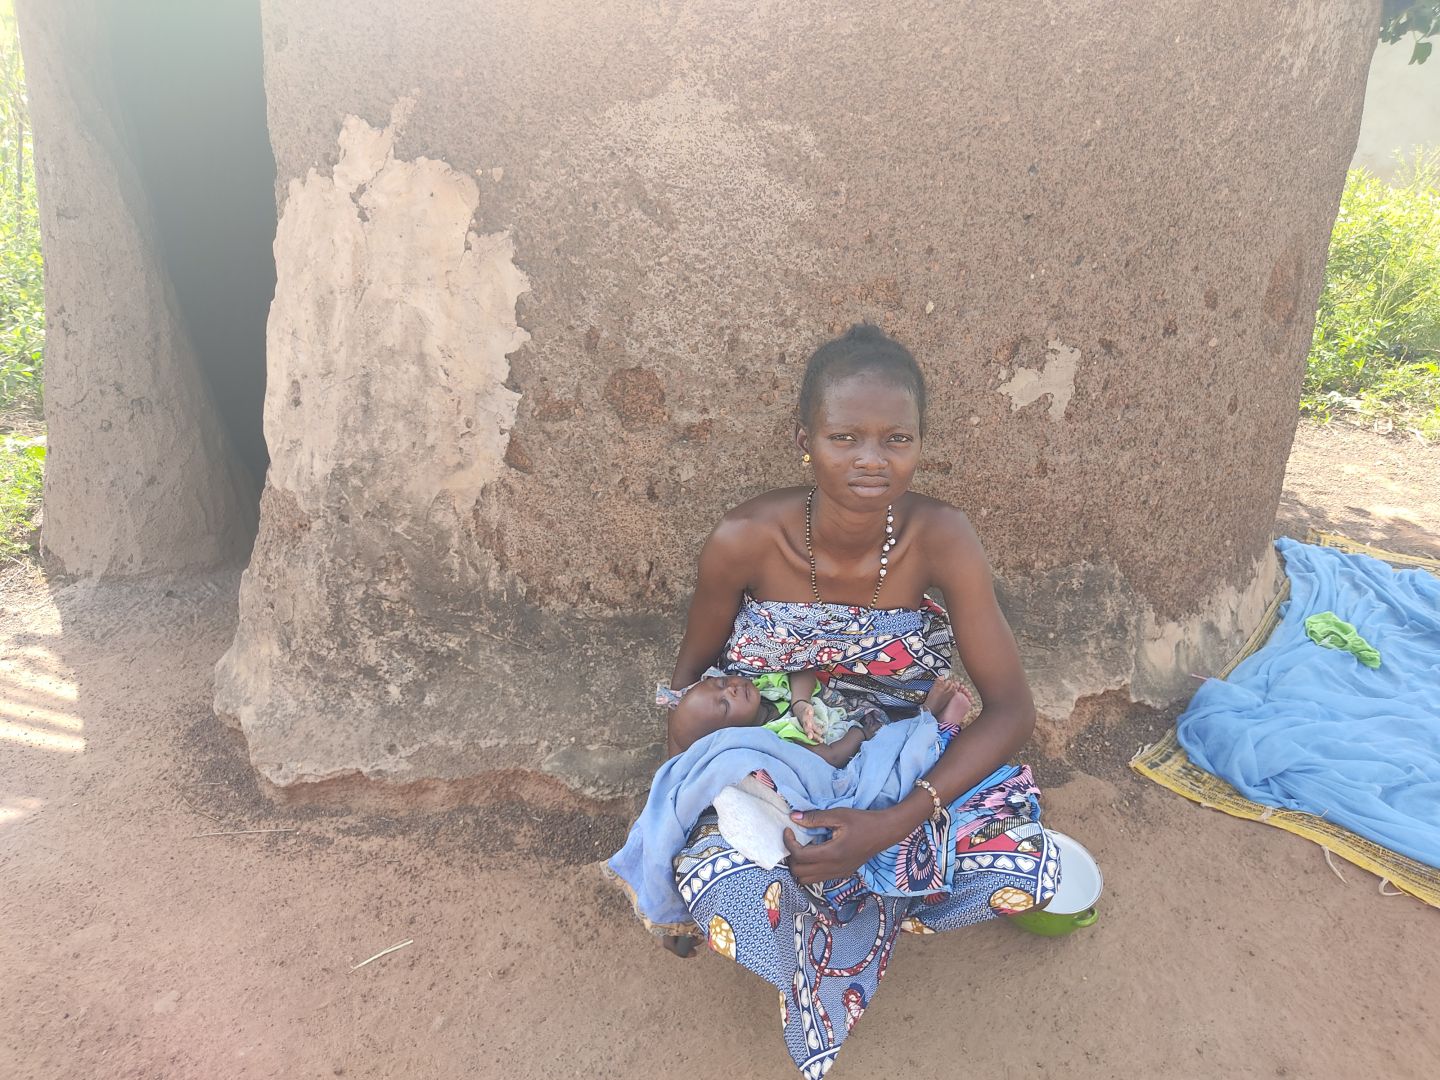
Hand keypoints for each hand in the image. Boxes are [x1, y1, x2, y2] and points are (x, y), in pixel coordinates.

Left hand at [782, 807, 900, 884]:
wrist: (885, 832)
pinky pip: (818, 878)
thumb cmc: (863, 821)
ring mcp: (838, 874)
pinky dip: (810, 869)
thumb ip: (815, 818)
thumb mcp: (838, 815)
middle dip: (791, 857)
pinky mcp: (842, 874)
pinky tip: (814, 853)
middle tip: (794, 840)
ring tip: (802, 848)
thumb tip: (793, 818)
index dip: (788, 843)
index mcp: (832, 854)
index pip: (800, 856)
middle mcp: (834, 868)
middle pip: (799, 874)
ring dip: (799, 866)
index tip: (788, 830)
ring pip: (807, 880)